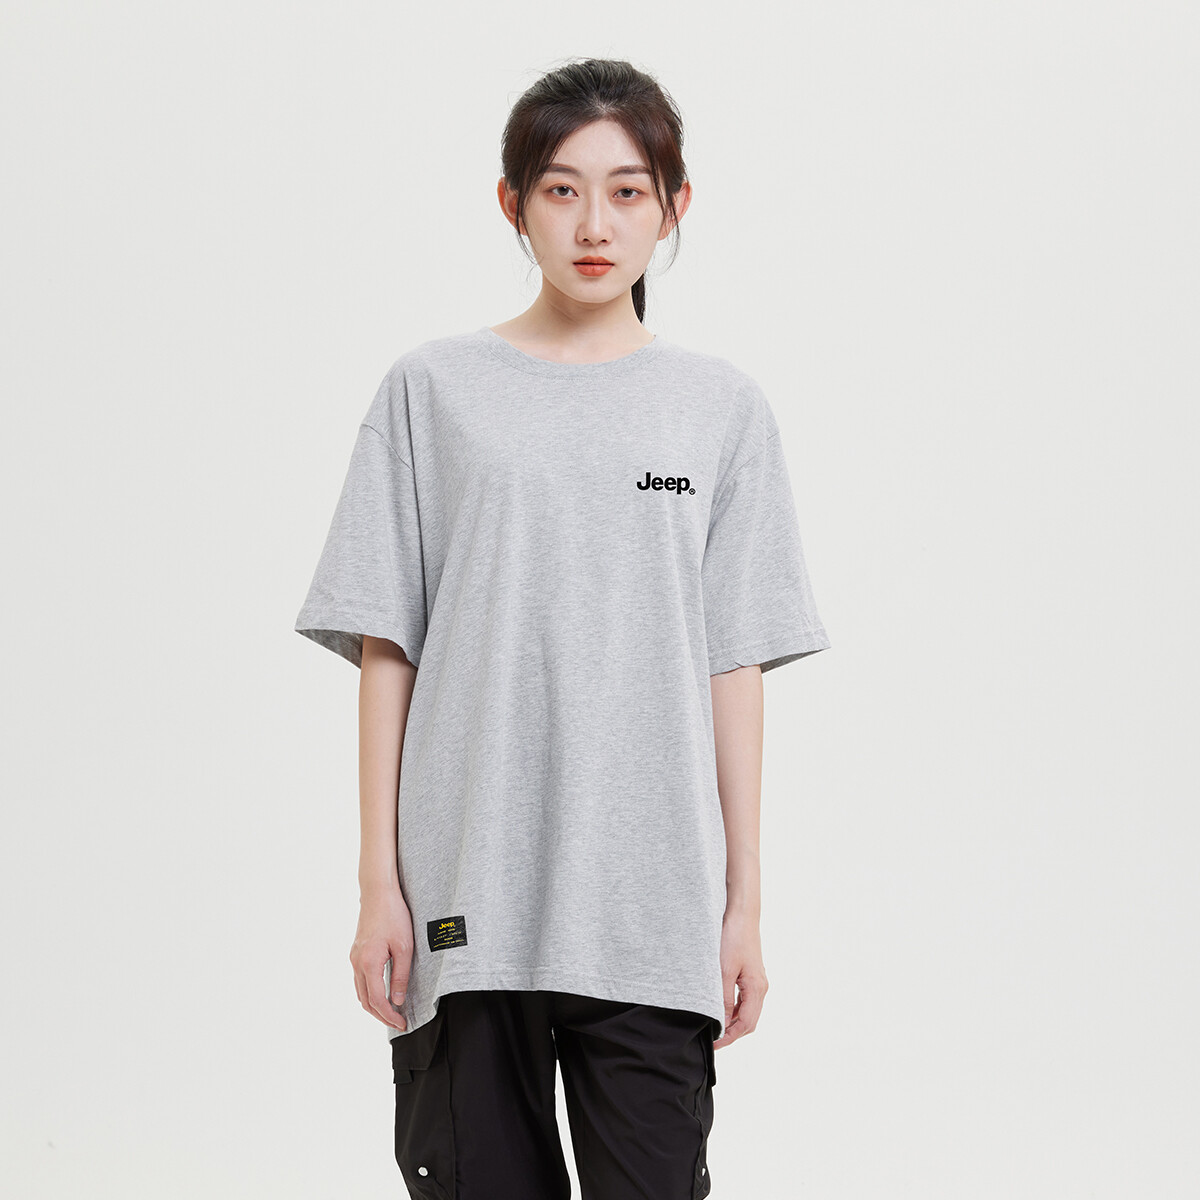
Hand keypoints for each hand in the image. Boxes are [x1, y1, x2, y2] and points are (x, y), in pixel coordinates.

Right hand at [351, 886, 413, 1030]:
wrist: (378, 893)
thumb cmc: (394, 915)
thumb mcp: (404, 947)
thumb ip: (401, 975)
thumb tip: (398, 1000)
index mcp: (368, 963)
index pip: (377, 1000)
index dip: (389, 1015)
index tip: (402, 1023)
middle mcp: (357, 963)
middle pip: (365, 1001)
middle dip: (381, 1015)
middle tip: (398, 1022)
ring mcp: (354, 957)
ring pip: (360, 992)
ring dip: (374, 1005)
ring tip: (391, 1012)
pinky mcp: (356, 952)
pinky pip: (360, 980)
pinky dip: (369, 993)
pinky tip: (382, 993)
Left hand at [714, 905, 766, 1049]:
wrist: (742, 914)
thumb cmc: (734, 938)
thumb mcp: (724, 970)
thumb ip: (723, 998)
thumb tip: (721, 1021)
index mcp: (756, 989)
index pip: (745, 1024)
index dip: (729, 1037)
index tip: (714, 1044)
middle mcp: (761, 988)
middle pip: (749, 1022)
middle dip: (732, 1033)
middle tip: (712, 1039)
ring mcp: (757, 981)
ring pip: (747, 1011)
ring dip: (733, 1022)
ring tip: (714, 1027)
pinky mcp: (751, 974)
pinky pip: (745, 1000)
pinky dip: (734, 1009)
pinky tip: (720, 1008)